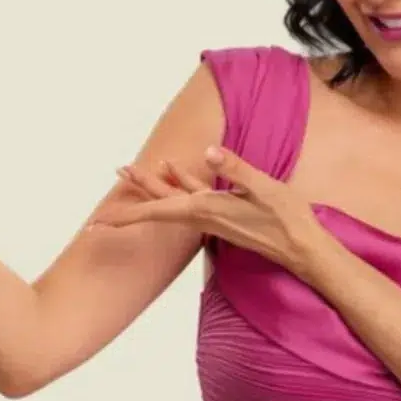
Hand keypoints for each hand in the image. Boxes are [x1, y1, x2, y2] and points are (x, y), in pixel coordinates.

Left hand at [94, 146, 327, 276]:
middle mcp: (203, 215)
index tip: (97, 223)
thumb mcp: (263, 188)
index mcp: (206, 210)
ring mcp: (213, 216)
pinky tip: (174, 168)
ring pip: (173, 200)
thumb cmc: (286, 219)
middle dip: (133, 192)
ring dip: (153, 185)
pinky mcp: (224, 214)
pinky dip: (181, 182)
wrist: (303, 248)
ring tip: (135, 168)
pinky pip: (193, 197)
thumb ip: (235, 168)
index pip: (156, 211)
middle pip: (158, 204)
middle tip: (115, 173)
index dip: (124, 215)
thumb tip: (210, 151)